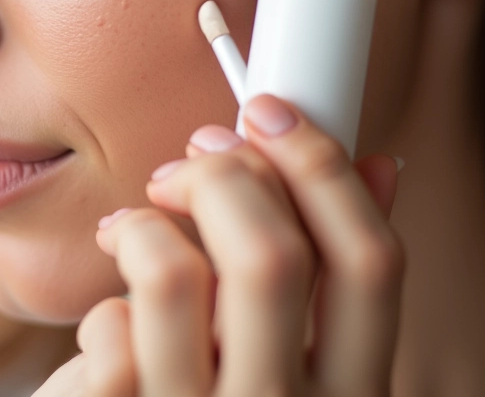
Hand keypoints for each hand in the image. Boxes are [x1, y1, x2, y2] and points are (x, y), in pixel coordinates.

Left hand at [73, 94, 403, 395]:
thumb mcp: (295, 350)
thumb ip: (330, 277)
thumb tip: (379, 167)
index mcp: (348, 390)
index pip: (369, 261)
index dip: (321, 167)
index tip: (270, 115)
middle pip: (271, 254)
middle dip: (223, 174)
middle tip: (191, 158)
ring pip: (173, 275)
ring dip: (145, 225)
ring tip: (133, 231)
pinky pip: (110, 326)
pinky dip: (104, 301)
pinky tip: (112, 318)